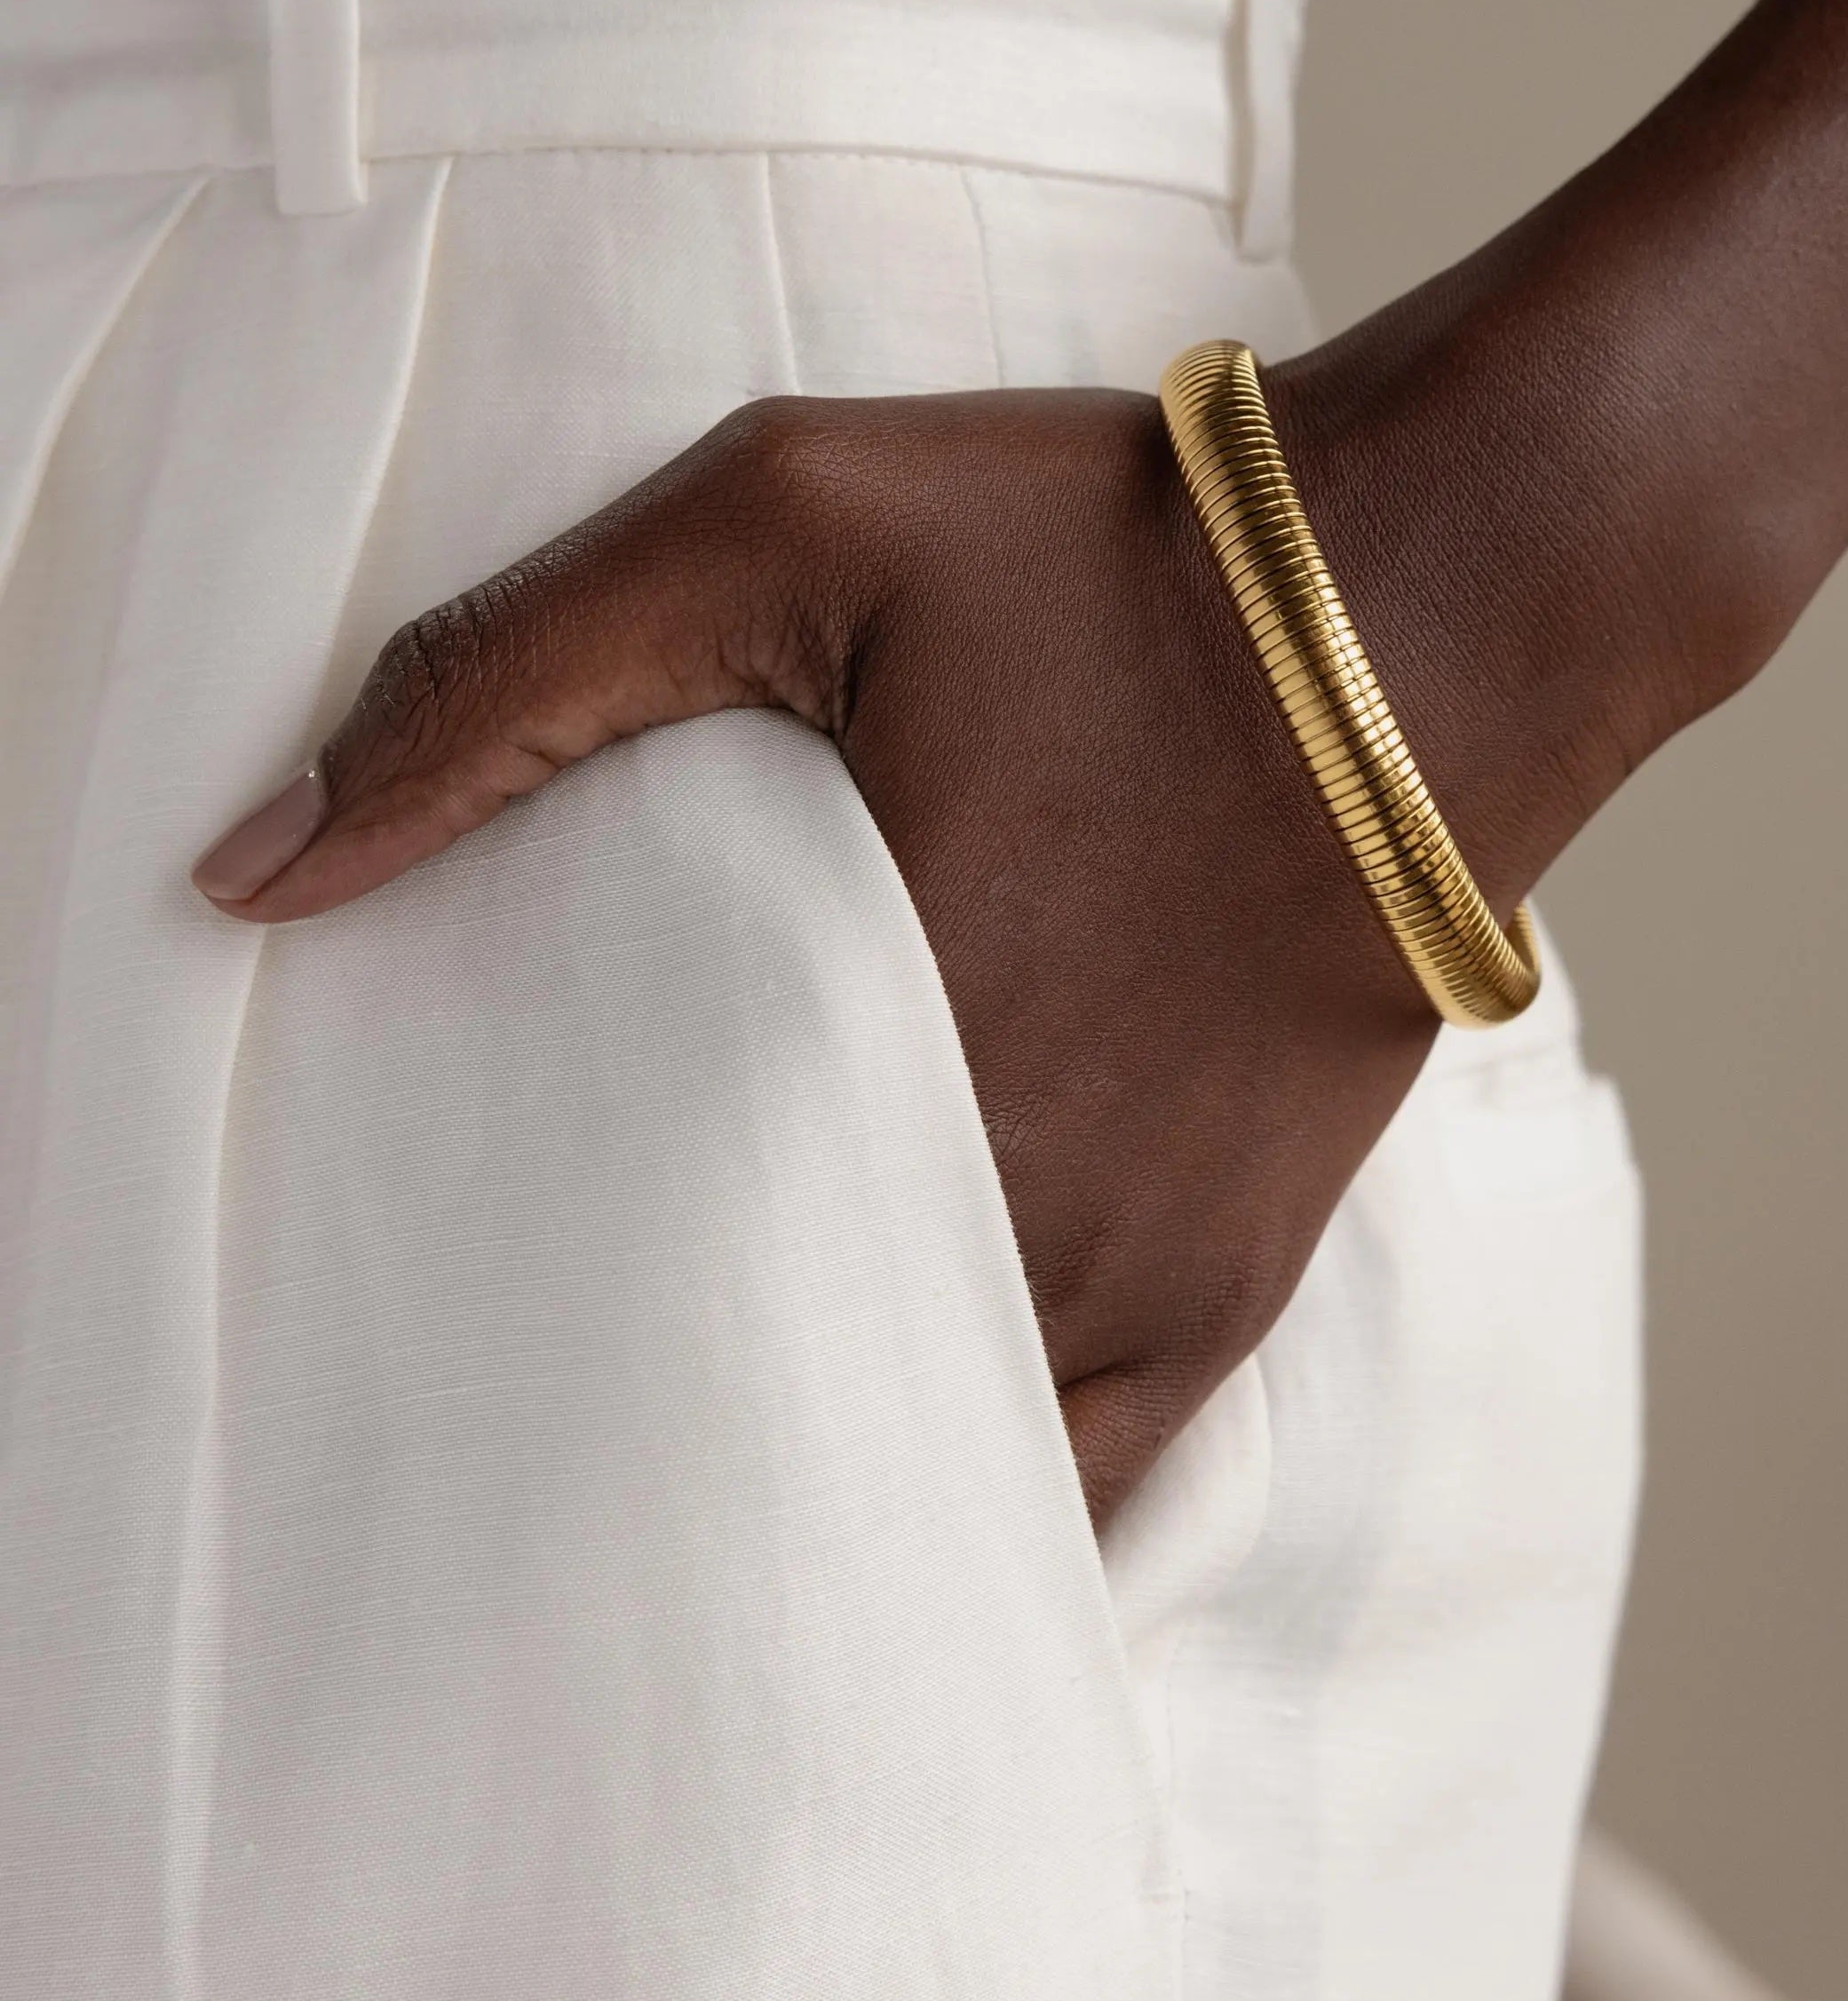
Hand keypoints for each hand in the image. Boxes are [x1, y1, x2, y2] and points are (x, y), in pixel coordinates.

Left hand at [190, 379, 1474, 1522]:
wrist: (1433, 601)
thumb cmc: (1119, 552)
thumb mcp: (787, 516)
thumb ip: (515, 676)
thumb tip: (260, 866)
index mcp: (870, 1038)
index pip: (612, 1261)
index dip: (514, 1279)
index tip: (466, 1240)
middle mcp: (1010, 1198)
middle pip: (761, 1377)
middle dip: (652, 1363)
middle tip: (576, 1314)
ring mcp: (1145, 1264)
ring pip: (922, 1454)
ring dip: (813, 1434)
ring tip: (728, 1378)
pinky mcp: (1245, 1268)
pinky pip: (1096, 1470)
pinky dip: (986, 1484)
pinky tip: (910, 1450)